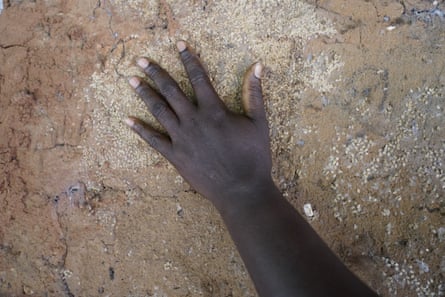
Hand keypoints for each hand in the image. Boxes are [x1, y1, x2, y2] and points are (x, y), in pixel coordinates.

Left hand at [126, 41, 270, 210]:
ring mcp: (182, 138)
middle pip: (171, 90)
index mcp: (214, 110)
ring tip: (132, 80)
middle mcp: (194, 120)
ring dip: (145, 94)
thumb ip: (255, 93)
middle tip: (140, 60)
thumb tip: (257, 66)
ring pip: (159, 111)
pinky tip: (128, 120)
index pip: (199, 77)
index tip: (179, 45)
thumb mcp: (259, 122)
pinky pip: (154, 140)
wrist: (242, 190)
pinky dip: (141, 130)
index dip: (189, 59)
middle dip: (155, 73)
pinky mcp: (175, 156)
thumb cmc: (253, 157)